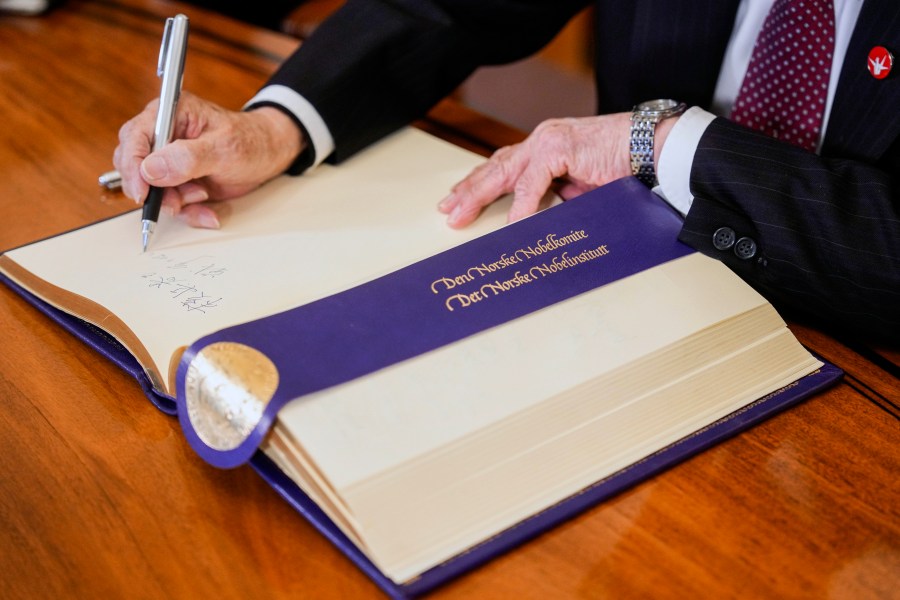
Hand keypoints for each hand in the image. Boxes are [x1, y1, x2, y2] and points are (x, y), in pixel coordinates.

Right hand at [113, 91, 304, 227]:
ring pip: (152, 189)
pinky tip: (208, 211)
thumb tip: (150, 169)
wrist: (269, 155)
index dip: (133, 166)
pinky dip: (189, 211)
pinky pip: (172, 202)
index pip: (134, 137)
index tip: (142, 192)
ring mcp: (169, 160)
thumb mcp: (224, 148)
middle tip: (178, 201)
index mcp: (170, 114)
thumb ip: (187, 158)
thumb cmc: (250, 141)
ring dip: (177, 202)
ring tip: (204, 195)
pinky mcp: (179, 180)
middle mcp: (164, 135)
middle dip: (155, 190)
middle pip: (134, 165)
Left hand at [438, 112, 670, 227]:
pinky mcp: (560, 147)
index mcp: (545, 148)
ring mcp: (549, 141)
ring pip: (505, 171)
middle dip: (469, 191)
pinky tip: (511, 225)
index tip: (458, 202)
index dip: (479, 185)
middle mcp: (541, 140)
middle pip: (495, 168)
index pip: (503, 167)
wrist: (651, 148)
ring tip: (462, 215)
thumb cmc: (622, 168)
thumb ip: (554, 198)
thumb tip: (531, 226)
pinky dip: (522, 206)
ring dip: (481, 195)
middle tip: (448, 211)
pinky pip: (533, 183)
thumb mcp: (579, 188)